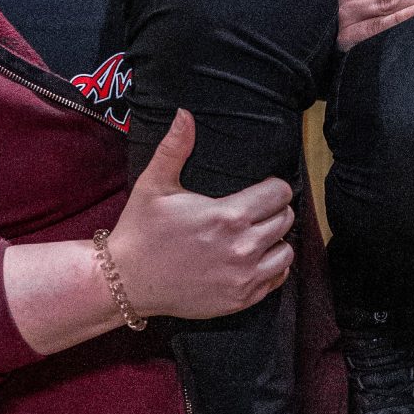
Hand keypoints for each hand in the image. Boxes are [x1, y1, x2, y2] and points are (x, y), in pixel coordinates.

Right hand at [106, 111, 292, 319]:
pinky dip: (270, 268)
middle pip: (285, 220)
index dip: (273, 187)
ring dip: (276, 240)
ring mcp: (242, 278)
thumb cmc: (141, 231)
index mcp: (227, 216)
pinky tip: (252, 258)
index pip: (279, 194)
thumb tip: (184, 114)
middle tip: (257, 209)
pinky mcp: (239, 300)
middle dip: (274, 210)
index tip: (260, 188)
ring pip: (287, 251)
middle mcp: (241, 248)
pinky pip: (275, 280)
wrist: (126, 281)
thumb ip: (175, 147)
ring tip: (257, 233)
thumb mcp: (155, 184)